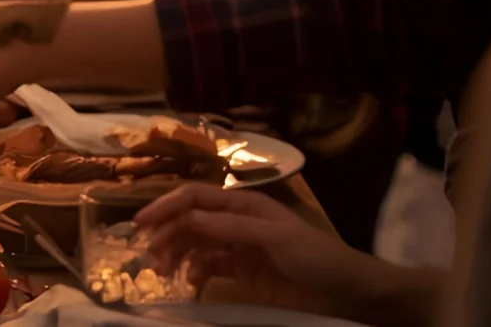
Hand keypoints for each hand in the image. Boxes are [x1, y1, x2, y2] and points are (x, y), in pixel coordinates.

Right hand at [135, 184, 407, 316]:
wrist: (349, 292)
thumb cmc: (317, 257)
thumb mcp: (274, 237)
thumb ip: (230, 228)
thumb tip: (186, 218)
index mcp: (244, 204)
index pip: (195, 198)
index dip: (166, 207)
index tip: (140, 225)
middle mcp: (236, 222)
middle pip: (189, 221)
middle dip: (167, 235)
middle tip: (151, 258)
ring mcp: (238, 247)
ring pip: (194, 244)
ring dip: (176, 254)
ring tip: (164, 272)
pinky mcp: (242, 272)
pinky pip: (208, 266)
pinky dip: (194, 272)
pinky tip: (192, 282)